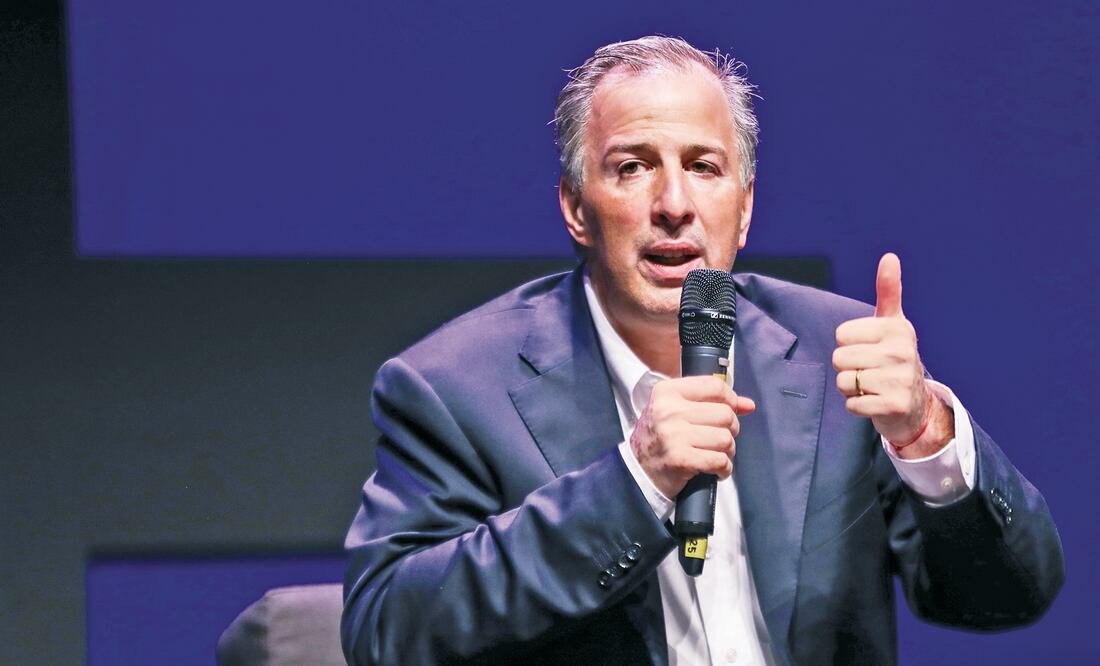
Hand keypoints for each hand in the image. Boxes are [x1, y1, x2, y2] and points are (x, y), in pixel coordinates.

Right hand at [630, 376, 755, 497]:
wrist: (637, 472)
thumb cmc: (660, 438)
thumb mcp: (677, 411)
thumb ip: (712, 403)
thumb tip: (748, 404)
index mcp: (667, 392)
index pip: (714, 386)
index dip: (730, 399)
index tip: (730, 410)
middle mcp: (669, 410)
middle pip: (725, 414)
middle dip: (731, 430)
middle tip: (719, 439)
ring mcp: (674, 435)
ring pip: (726, 439)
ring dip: (728, 451)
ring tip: (716, 455)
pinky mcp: (681, 459)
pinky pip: (720, 460)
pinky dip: (724, 468)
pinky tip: (716, 470)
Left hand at [833, 253, 952, 457]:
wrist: (915, 403)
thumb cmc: (894, 357)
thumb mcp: (892, 322)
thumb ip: (888, 291)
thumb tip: (889, 256)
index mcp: (897, 328)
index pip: (841, 335)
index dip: (849, 344)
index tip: (869, 348)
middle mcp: (901, 352)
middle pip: (839, 358)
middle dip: (847, 368)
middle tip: (869, 370)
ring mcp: (900, 380)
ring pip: (844, 382)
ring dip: (851, 388)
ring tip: (872, 386)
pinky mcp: (894, 405)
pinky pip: (851, 404)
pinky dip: (857, 406)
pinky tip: (875, 402)